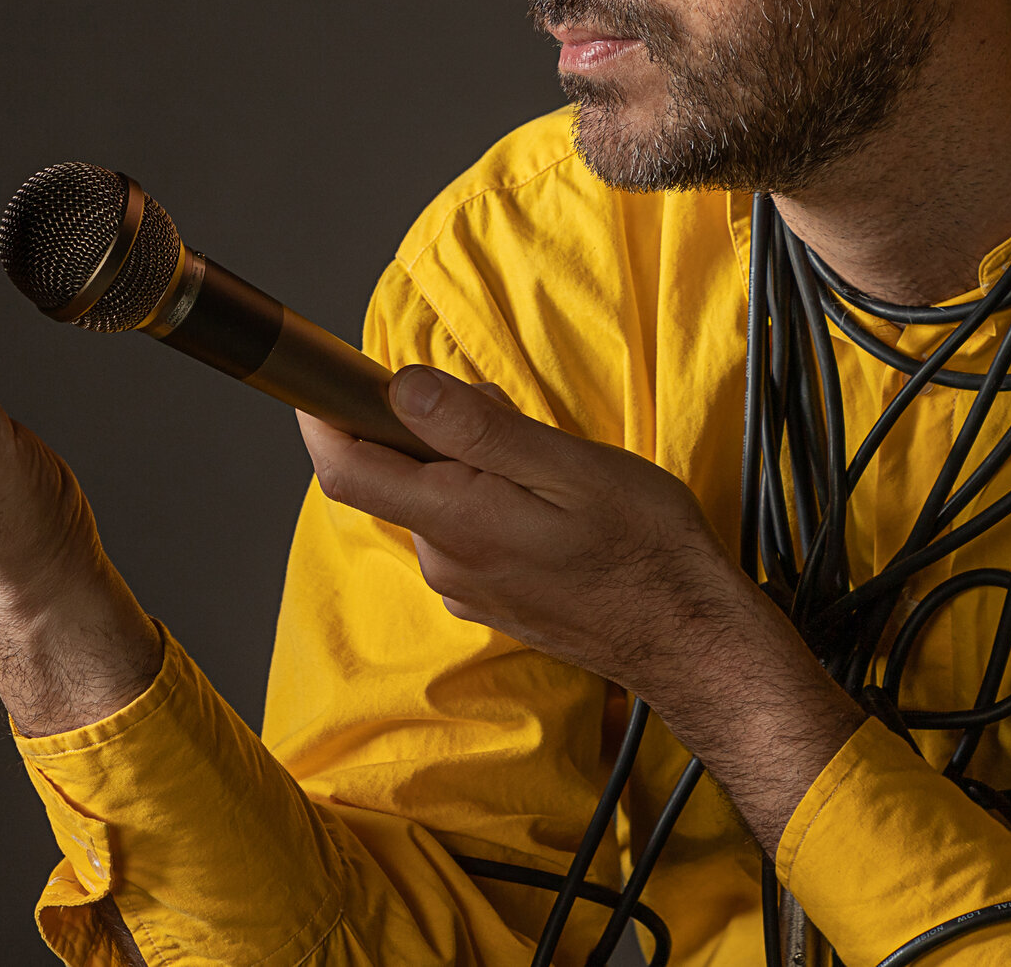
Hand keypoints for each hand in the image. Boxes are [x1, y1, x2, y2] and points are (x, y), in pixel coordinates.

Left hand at [298, 366, 866, 848]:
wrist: (688, 636)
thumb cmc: (644, 547)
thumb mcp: (568, 466)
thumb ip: (476, 429)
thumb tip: (401, 388)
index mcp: (456, 520)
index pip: (346, 469)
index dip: (322, 416)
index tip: (323, 375)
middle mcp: (444, 560)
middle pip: (396, 475)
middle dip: (431, 429)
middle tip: (506, 411)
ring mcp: (464, 586)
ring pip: (435, 501)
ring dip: (468, 465)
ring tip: (545, 464)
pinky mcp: (487, 598)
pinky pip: (462, 531)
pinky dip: (486, 499)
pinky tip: (547, 503)